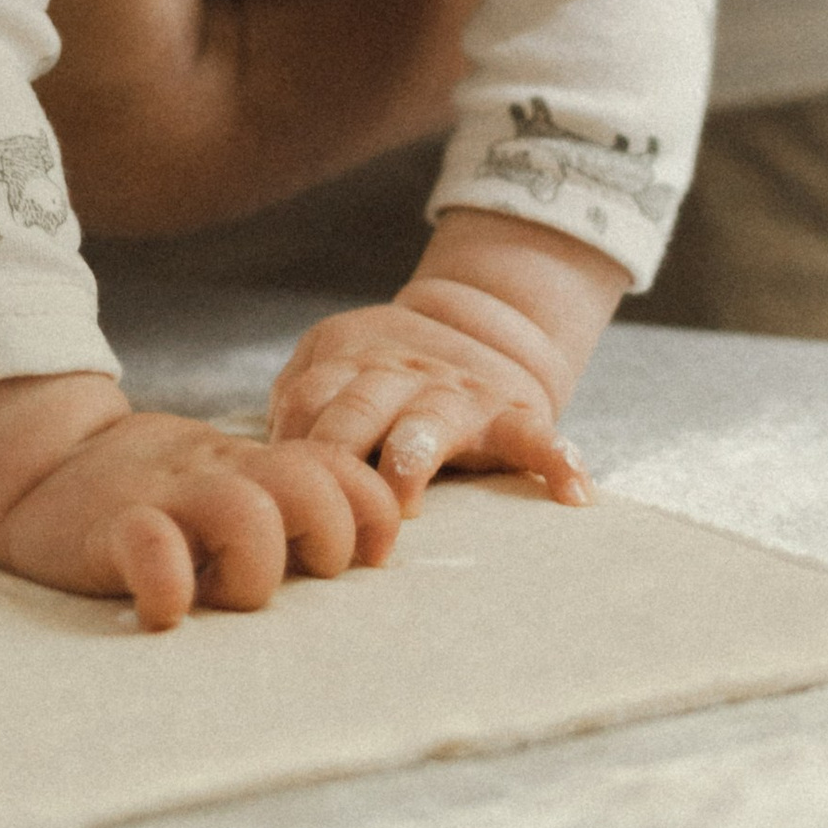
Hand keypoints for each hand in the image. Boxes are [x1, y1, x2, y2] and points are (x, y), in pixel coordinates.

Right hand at [0, 375, 400, 631]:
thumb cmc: (152, 490)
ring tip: (224, 594)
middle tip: (293, 575)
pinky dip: (169, 585)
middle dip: (325, 540)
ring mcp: (167, 498)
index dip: (374, 513)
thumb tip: (363, 552)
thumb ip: (283, 502)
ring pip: (246, 515)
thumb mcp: (224, 478)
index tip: (365, 557)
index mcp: (254, 467)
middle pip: (309, 486)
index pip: (345, 470)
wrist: (41, 460)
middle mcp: (220, 475)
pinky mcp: (112, 527)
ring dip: (254, 569)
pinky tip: (165, 610)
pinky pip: (152, 550)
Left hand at [270, 291, 591, 513]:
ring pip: (430, 420)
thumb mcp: (334, 362)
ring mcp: (458, 397)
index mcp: (351, 367)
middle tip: (327, 503)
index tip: (279, 491)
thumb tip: (255, 466)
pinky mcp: (512, 417)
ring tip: (403, 492)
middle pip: (358, 408)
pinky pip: (537, 439)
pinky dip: (556, 462)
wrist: (482, 324)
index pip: (309, 399)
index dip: (291, 444)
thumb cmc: (384, 373)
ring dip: (412, 452)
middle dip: (338, 449)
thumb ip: (298, 402)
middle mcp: (401, 378)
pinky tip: (572, 492)